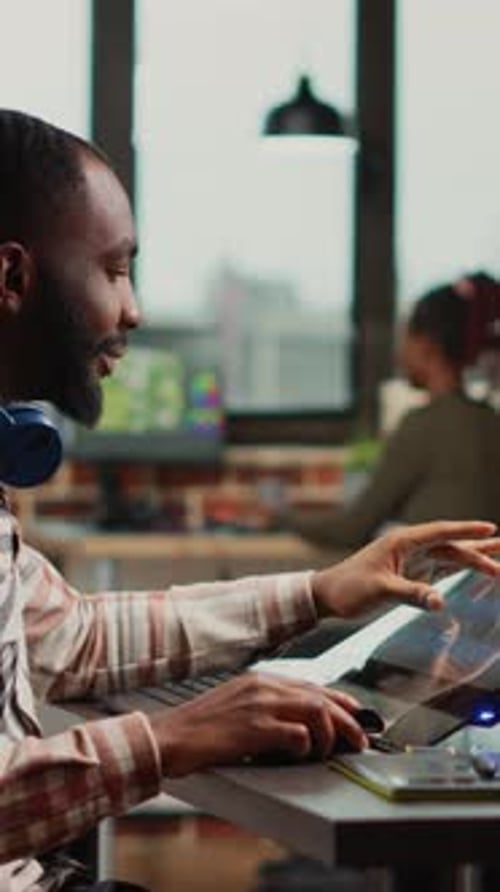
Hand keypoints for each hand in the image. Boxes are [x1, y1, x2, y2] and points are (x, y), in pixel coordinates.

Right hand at [148, 672, 367, 776]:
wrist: (169, 736)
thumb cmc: (200, 728)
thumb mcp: (236, 705)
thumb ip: (265, 706)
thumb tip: (300, 724)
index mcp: (259, 680)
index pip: (312, 686)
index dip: (340, 701)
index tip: (356, 715)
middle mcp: (262, 687)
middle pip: (320, 696)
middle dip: (348, 719)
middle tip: (360, 739)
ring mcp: (259, 705)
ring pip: (315, 710)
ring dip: (331, 733)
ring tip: (333, 750)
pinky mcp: (254, 728)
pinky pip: (296, 734)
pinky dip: (306, 746)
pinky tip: (302, 754)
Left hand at [311, 520, 499, 618]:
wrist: (328, 595)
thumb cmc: (349, 589)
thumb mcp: (380, 591)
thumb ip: (411, 594)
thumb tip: (440, 602)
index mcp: (402, 541)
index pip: (441, 532)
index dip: (466, 530)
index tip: (491, 528)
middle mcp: (410, 547)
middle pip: (452, 544)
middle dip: (479, 547)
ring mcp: (412, 560)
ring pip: (450, 556)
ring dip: (474, 558)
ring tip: (499, 559)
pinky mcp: (411, 574)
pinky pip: (441, 569)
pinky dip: (461, 568)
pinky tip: (476, 568)